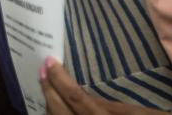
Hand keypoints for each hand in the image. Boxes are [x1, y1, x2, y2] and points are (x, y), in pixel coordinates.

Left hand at [40, 58, 164, 114]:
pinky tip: (54, 105)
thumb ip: (101, 104)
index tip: (50, 61)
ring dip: (49, 105)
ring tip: (46, 85)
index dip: (59, 80)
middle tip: (42, 71)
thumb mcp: (130, 111)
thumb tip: (72, 89)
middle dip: (48, 92)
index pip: (76, 99)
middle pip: (60, 114)